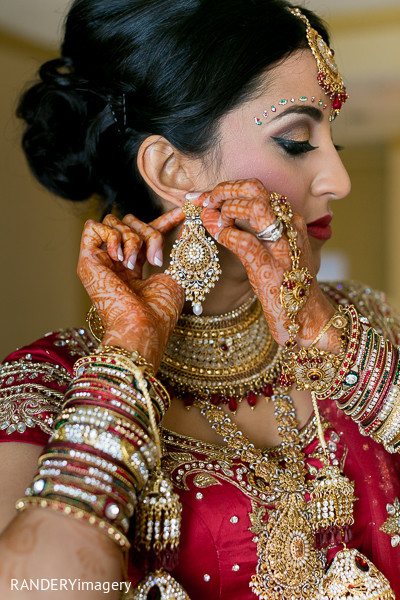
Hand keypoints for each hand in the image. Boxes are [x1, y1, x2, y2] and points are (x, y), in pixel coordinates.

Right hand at [77, 210, 184, 367]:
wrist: (142, 327)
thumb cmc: (159, 311)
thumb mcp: (178, 272)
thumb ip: (182, 247)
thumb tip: (193, 224)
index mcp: (135, 268)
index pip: (146, 233)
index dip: (165, 220)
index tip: (186, 212)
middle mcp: (115, 262)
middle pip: (130, 222)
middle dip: (150, 232)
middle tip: (157, 259)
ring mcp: (100, 261)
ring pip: (114, 221)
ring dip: (133, 238)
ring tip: (134, 265)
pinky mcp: (86, 260)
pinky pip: (93, 227)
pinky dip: (111, 236)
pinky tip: (119, 259)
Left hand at [201, 179, 338, 349]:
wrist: (308, 318)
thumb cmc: (286, 285)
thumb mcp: (272, 251)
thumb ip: (250, 231)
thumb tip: (217, 214)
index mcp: (289, 219)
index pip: (256, 189)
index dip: (225, 188)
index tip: (202, 196)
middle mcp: (289, 226)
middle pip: (255, 188)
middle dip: (223, 190)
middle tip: (203, 202)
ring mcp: (283, 246)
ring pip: (255, 207)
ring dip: (226, 208)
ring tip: (212, 220)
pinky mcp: (272, 268)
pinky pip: (246, 242)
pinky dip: (226, 235)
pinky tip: (217, 236)